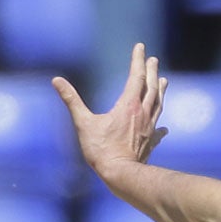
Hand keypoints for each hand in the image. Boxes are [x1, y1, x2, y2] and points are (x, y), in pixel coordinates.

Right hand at [53, 42, 167, 180]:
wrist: (121, 175)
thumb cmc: (101, 150)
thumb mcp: (83, 123)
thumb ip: (71, 100)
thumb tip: (57, 81)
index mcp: (128, 105)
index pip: (136, 76)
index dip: (138, 60)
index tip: (140, 47)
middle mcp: (142, 113)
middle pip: (151, 87)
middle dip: (152, 72)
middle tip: (153, 60)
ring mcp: (149, 128)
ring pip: (157, 104)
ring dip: (160, 91)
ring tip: (164, 81)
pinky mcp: (150, 142)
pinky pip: (157, 131)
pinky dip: (160, 125)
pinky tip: (164, 128)